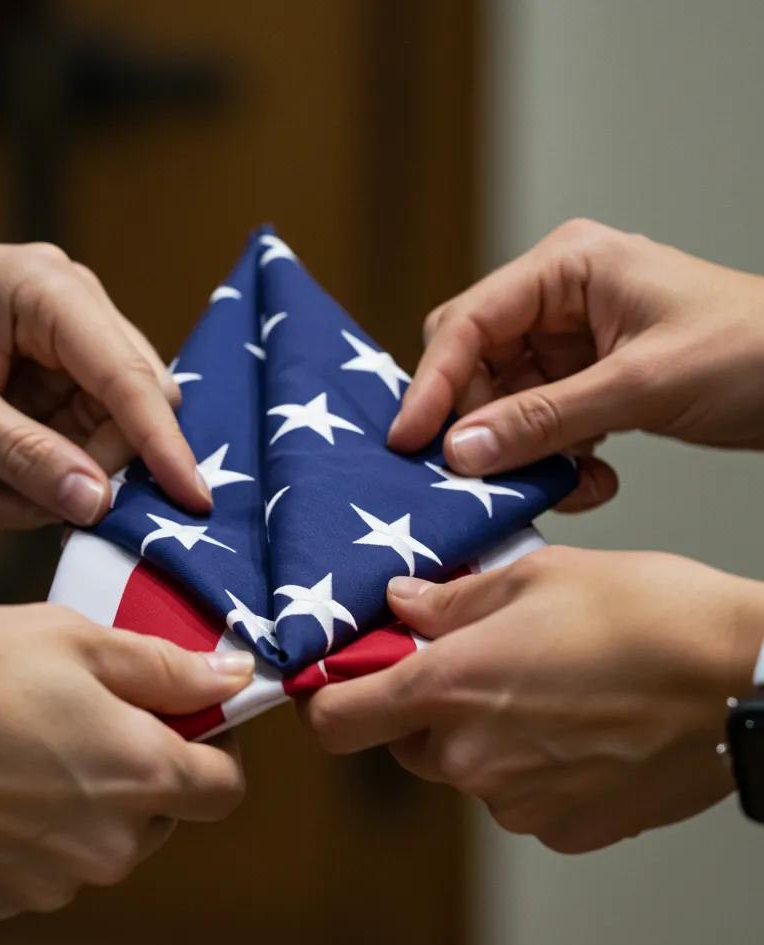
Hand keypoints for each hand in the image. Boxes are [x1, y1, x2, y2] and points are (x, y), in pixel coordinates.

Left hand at [0, 227, 210, 528]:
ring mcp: (67, 339)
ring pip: (95, 433)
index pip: (133, 380)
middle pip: (124, 412)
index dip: (165, 446)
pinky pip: (66, 434)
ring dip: (37, 474)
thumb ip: (20, 454)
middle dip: (75, 472)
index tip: (194, 503)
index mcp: (54, 292)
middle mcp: (76, 309)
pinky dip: (24, 464)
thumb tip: (98, 505)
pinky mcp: (52, 368)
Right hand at [0, 604, 249, 917]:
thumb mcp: (77, 640)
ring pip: (104, 839)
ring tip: (29, 739)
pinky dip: (38, 827)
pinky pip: (47, 863)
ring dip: (89, 796)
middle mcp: (109, 846)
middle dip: (145, 763)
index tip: (182, 711)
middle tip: (91, 709)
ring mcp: (52, 880)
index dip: (216, 743)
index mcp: (143, 777)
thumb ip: (167, 667)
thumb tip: (231, 676)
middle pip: (164, 812)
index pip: (225, 786)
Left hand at [302, 546, 763, 852]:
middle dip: (425, 707)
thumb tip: (400, 604)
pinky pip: (518, 797)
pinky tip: (576, 725)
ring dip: (483, 734)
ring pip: (465, 769)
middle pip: (406, 743)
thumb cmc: (647, 615)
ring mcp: (519, 804)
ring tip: (543, 686)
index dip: (328, 700)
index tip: (343, 677)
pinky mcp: (566, 829)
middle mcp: (472, 759)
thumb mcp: (535, 577)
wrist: (746, 680)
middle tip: (475, 659)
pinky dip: (530, 766)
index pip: (336, 722)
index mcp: (450, 689)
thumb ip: (449, 600)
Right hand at [389, 218, 763, 510]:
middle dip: (480, 422)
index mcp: (567, 267)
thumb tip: (460, 449)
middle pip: (475, 364)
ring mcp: (570, 341)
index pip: (470, 322)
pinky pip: (538, 423)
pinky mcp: (584, 380)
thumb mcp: (641, 385)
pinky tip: (590, 478)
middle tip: (484, 473)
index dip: (432, 383)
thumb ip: (543, 419)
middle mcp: (558, 298)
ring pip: (502, 403)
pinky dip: (551, 457)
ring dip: (521, 451)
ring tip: (565, 483)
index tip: (408, 440)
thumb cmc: (755, 350)